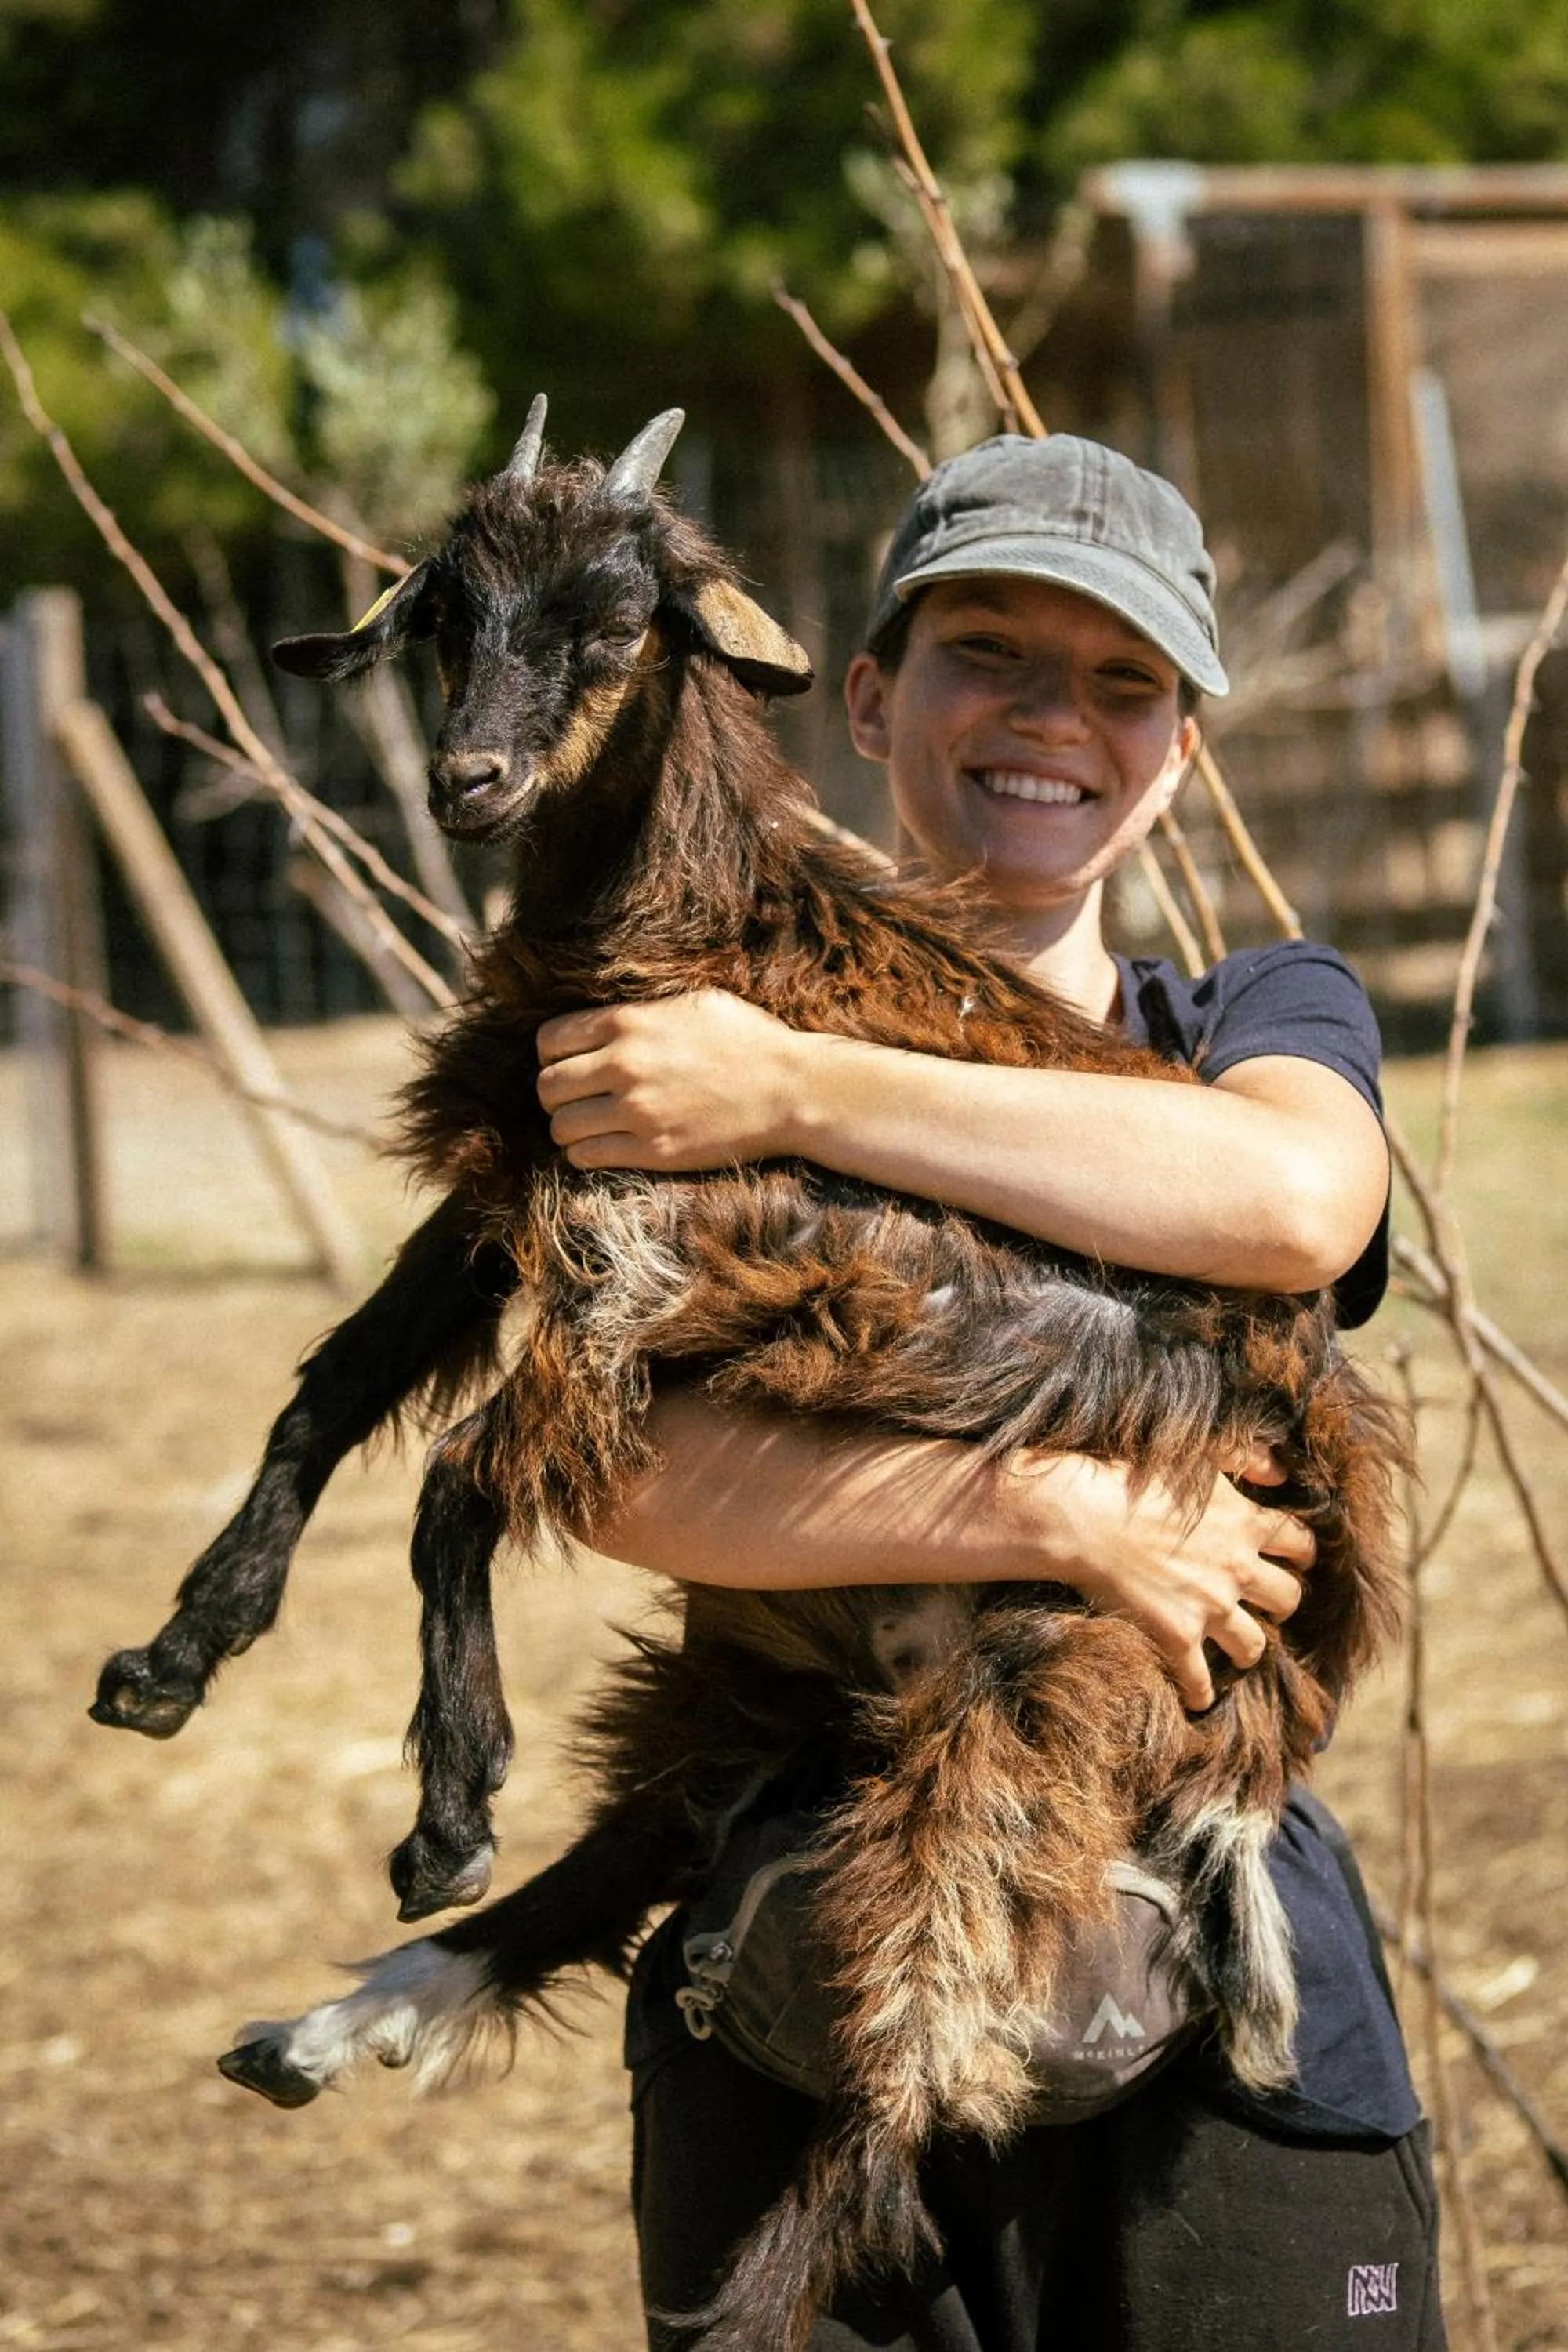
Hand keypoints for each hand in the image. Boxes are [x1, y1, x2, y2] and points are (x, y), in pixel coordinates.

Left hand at [536, 991, 804, 1169]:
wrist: (792, 1090)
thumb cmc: (751, 1041)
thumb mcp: (695, 1003)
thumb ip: (644, 1011)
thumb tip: (610, 1023)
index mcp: (629, 1023)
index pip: (550, 1040)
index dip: (552, 1054)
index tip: (568, 1063)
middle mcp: (624, 1066)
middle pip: (547, 1086)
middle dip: (555, 1094)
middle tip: (575, 1099)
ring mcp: (637, 1112)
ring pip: (560, 1125)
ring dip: (567, 1128)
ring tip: (586, 1126)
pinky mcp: (653, 1150)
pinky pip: (586, 1156)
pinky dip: (584, 1154)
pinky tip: (602, 1146)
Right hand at [1018, 1445, 1312, 1712]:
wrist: (1083, 1514)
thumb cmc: (1134, 1477)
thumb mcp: (1199, 1454)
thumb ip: (1246, 1458)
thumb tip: (1282, 1471)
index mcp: (1245, 1524)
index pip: (1299, 1543)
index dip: (1302, 1553)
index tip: (1295, 1560)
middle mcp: (1237, 1569)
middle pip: (1288, 1598)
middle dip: (1283, 1603)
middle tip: (1269, 1606)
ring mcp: (1209, 1607)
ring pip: (1255, 1646)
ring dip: (1250, 1649)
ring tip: (1239, 1648)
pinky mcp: (1176, 1636)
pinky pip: (1201, 1681)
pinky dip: (1202, 1693)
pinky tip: (1199, 1698)